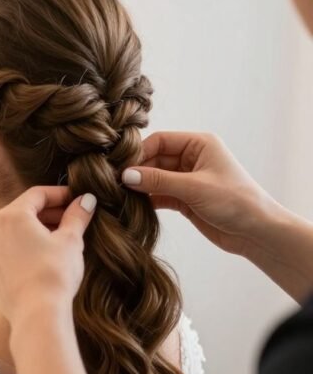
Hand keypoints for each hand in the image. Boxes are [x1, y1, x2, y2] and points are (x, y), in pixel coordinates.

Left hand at [0, 187, 96, 327]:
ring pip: (14, 231)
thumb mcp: (71, 241)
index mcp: (11, 215)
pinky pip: (8, 249)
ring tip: (61, 238)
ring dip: (37, 230)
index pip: (37, 194)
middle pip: (24, 211)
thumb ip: (77, 216)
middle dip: (49, 213)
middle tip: (73, 218)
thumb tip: (86, 200)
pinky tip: (44, 257)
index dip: (60, 194)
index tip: (76, 199)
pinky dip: (24, 246)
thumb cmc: (54, 274)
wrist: (36, 314)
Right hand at [122, 132, 281, 256]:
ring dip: (140, 186)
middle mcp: (192, 158)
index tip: (120, 168)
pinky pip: (158, 194)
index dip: (139, 153)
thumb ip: (158, 180)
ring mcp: (187, 178)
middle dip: (137, 171)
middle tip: (116, 184)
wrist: (257, 232)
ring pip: (154, 177)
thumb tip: (125, 175)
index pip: (160, 141)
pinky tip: (133, 205)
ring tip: (121, 195)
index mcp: (199, 144)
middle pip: (154, 159)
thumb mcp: (194, 188)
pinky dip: (147, 199)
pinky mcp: (184, 198)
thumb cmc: (235, 201)